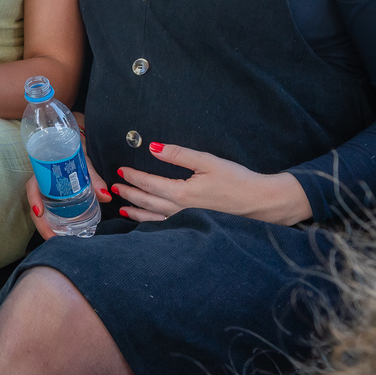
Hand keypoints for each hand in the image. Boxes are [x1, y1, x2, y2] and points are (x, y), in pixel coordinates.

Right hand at [26, 127, 110, 239]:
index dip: (34, 200)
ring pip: (40, 214)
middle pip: (35, 207)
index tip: (39, 212)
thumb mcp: (84, 166)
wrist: (72, 151)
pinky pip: (48, 215)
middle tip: (53, 239)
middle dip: (41, 224)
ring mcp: (45, 195)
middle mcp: (41, 186)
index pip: (32, 187)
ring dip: (47, 228)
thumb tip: (106, 196)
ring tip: (58, 242)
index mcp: (42, 174)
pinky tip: (63, 235)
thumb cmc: (75, 156)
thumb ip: (95, 180)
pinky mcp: (51, 202)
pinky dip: (53, 226)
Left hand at [110, 142, 312, 225]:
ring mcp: (187, 220)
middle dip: (129, 194)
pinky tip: (146, 223)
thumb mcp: (208, 161)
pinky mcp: (195, 225)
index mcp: (182, 193)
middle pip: (147, 201)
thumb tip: (152, 147)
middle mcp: (181, 210)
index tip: (120, 170)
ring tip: (122, 207)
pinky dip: (151, 225)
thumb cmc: (237, 180)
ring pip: (153, 218)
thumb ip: (179, 155)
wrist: (261, 202)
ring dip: (136, 212)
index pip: (149, 183)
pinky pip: (166, 227)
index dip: (133, 176)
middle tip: (114, 188)